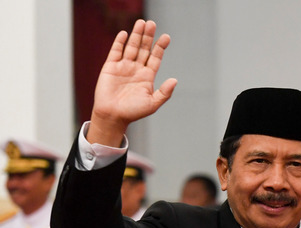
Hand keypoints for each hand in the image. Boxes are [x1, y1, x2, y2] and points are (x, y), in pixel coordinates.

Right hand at [88, 19, 177, 146]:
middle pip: (144, 49)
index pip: (155, 58)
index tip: (166, 37)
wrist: (113, 116)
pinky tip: (124, 34)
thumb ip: (164, 92)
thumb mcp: (153, 103)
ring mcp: (123, 66)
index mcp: (147, 76)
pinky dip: (119, 42)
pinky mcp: (110, 67)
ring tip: (141, 23)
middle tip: (152, 23)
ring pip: (131, 47)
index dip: (160, 47)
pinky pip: (115, 52)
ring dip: (136, 35)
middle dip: (148, 37)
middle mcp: (136, 69)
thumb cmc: (133, 112)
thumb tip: (175, 80)